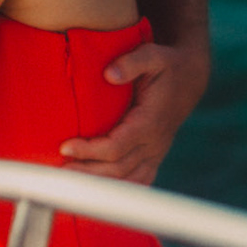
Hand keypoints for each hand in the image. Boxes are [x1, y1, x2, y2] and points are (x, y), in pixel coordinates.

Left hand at [58, 40, 208, 183]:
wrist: (190, 78)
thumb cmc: (167, 65)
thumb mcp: (153, 54)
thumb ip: (132, 62)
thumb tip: (109, 74)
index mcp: (151, 122)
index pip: (117, 147)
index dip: (89, 150)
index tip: (64, 146)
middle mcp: (154, 143)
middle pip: (117, 170)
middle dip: (85, 172)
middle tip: (57, 170)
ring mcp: (155, 153)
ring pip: (125, 180)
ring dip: (96, 184)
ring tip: (67, 180)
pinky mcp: (154, 157)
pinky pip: (136, 182)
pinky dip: (116, 190)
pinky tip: (95, 192)